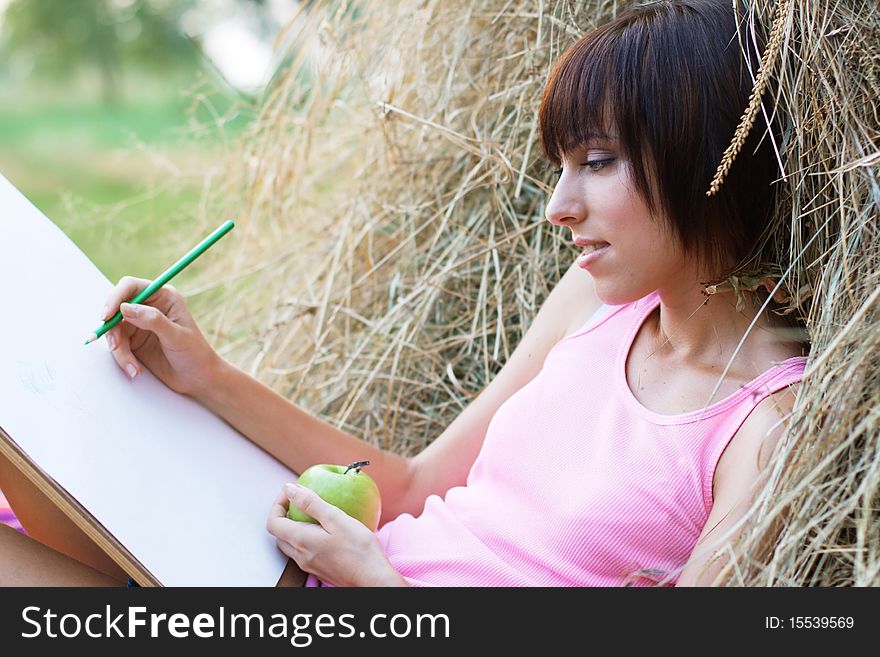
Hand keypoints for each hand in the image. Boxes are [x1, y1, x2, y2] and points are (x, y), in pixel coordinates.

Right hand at [101, 276, 221, 395]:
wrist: (198, 378)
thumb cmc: (195, 354)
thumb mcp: (176, 336)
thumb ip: (153, 320)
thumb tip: (125, 308)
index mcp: (163, 297)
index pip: (131, 287)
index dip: (115, 298)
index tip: (107, 315)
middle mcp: (149, 307)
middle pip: (116, 307)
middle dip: (112, 327)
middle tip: (115, 345)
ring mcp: (139, 324)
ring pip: (114, 329)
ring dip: (119, 349)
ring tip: (133, 367)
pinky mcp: (133, 341)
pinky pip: (118, 345)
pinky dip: (122, 358)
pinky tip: (135, 370)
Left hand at [266, 484, 407, 586]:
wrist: (373, 580)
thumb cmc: (359, 550)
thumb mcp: (336, 519)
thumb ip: (311, 503)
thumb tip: (290, 490)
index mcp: (301, 541)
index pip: (273, 522)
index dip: (278, 504)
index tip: (292, 492)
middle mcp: (300, 556)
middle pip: (279, 534)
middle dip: (284, 514)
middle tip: (300, 500)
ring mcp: (309, 565)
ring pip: (290, 544)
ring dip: (293, 526)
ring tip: (312, 513)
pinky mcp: (319, 569)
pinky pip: (303, 551)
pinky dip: (305, 537)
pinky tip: (324, 530)